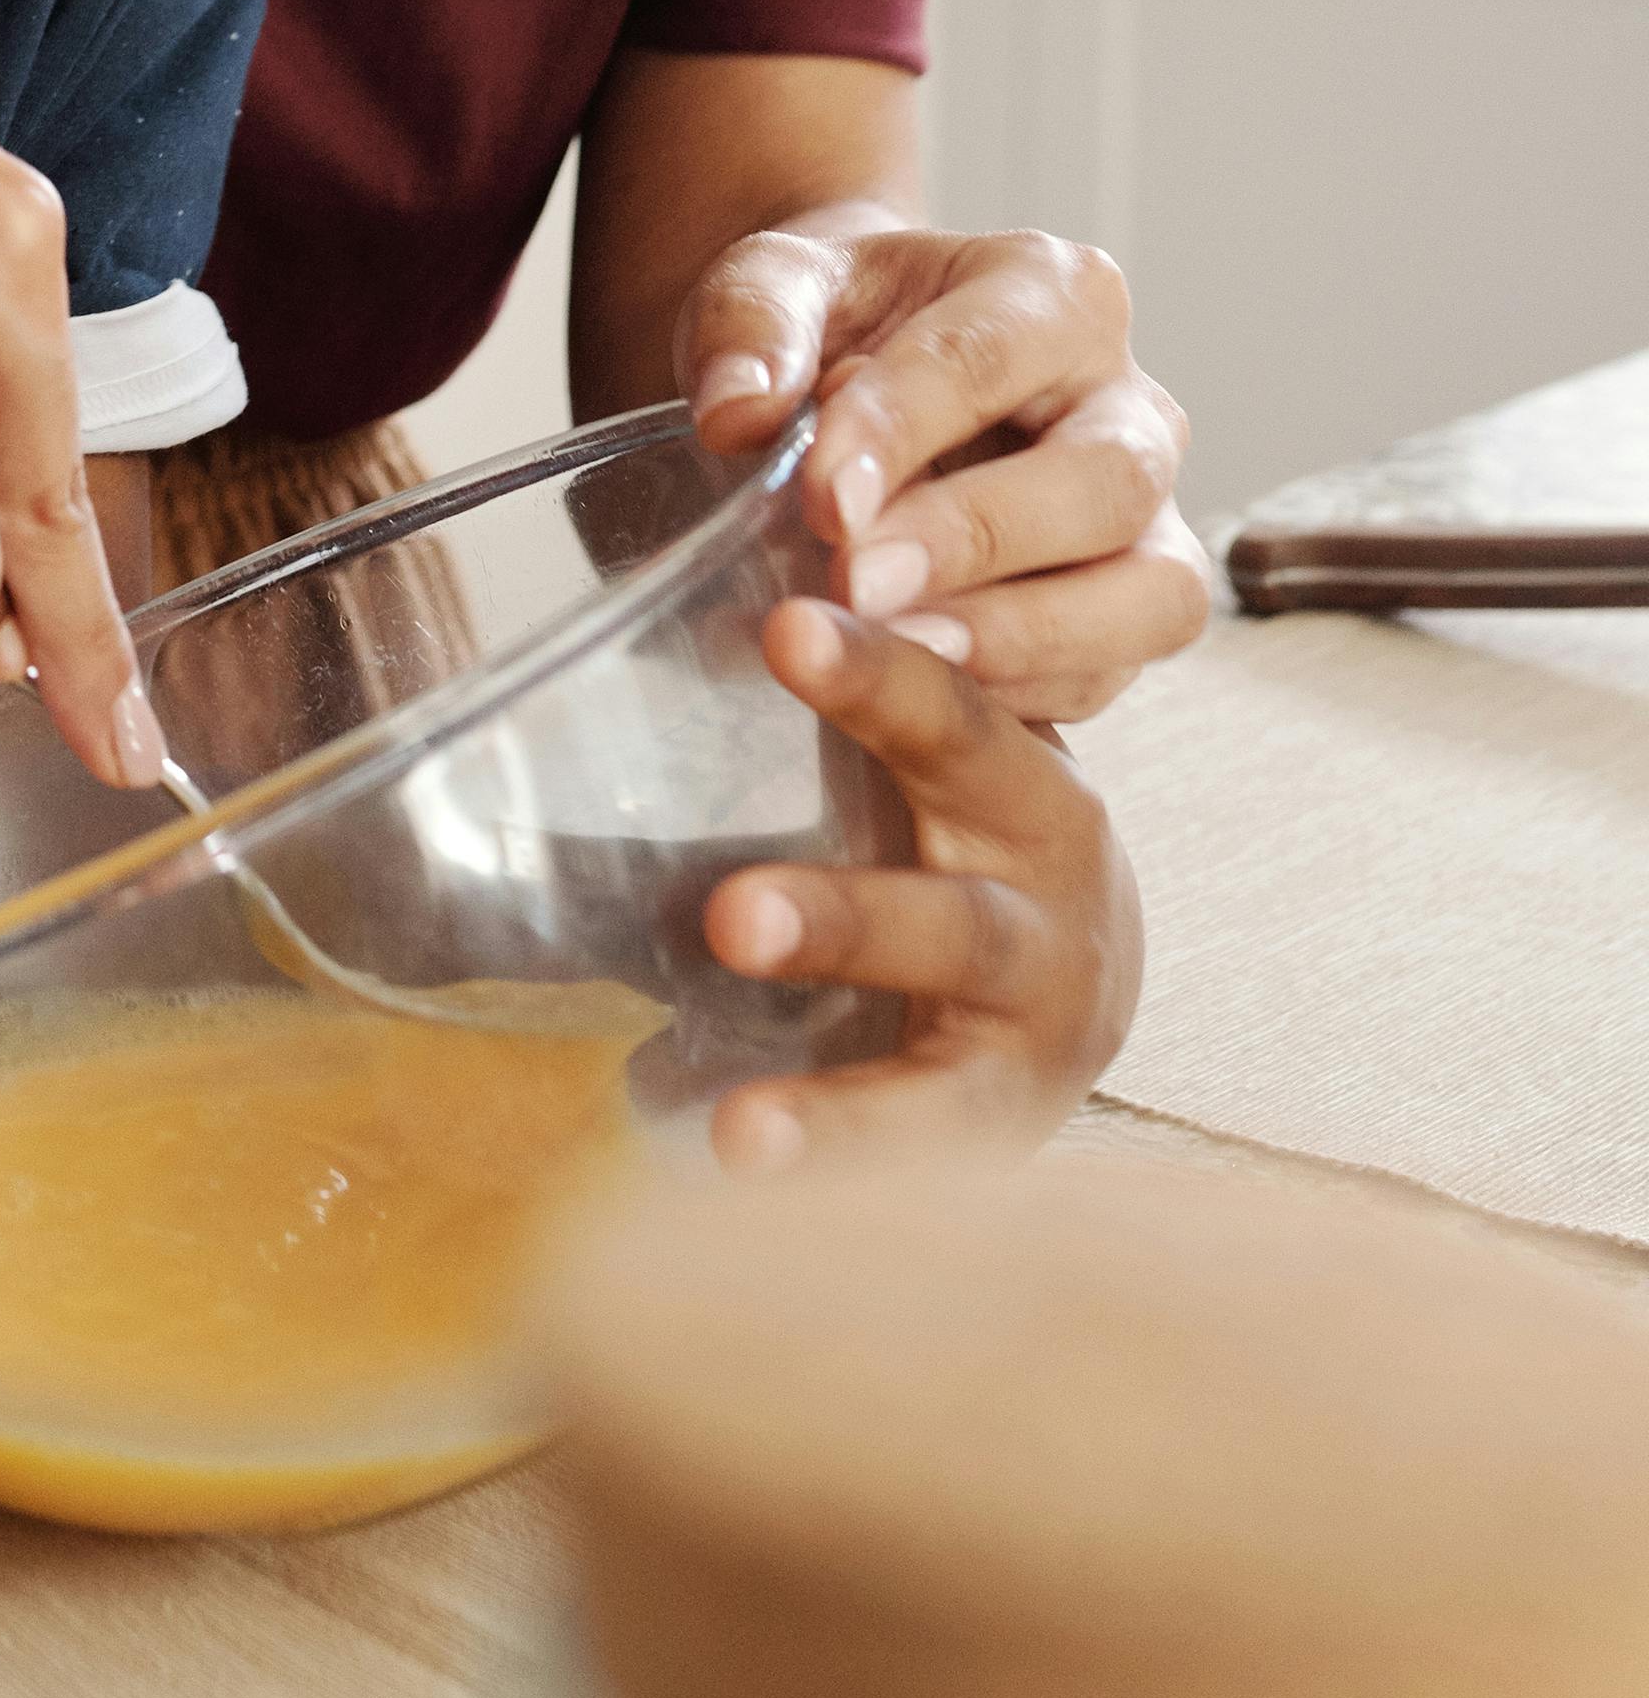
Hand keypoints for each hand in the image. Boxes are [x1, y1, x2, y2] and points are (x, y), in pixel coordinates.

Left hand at [681, 213, 1207, 720]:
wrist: (858, 384)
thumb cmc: (832, 329)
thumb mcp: (772, 290)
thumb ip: (751, 327)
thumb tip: (740, 411)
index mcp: (1053, 292)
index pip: (986, 357)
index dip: (903, 430)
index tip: (821, 499)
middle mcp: (1128, 405)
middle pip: (1105, 478)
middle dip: (978, 537)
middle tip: (859, 583)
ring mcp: (1147, 519)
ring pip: (1152, 592)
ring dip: (1026, 634)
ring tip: (903, 652)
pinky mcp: (1128, 613)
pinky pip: (1107, 673)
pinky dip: (1021, 694)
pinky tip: (924, 690)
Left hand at [703, 598, 1141, 1161]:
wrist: (1061, 1003)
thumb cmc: (942, 842)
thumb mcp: (904, 763)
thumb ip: (810, 686)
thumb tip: (636, 542)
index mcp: (1016, 785)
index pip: (950, 715)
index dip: (879, 675)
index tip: (787, 628)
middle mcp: (1042, 900)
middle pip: (950, 910)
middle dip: (846, 912)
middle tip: (731, 915)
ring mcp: (1027, 1025)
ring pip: (931, 1048)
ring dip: (836, 1087)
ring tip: (733, 1117)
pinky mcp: (995, 1124)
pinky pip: (913, 1143)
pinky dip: (826, 1154)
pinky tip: (719, 1154)